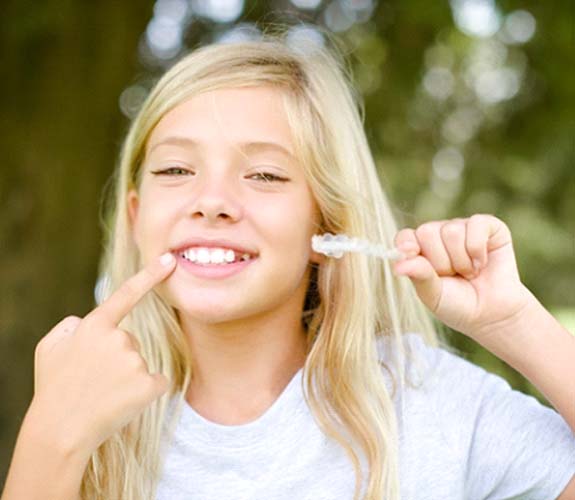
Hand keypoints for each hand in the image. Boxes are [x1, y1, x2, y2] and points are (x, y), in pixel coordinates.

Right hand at [30, 252, 176, 455]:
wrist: (60, 431)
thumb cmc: (53, 388)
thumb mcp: (48, 348)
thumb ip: (70, 326)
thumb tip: (87, 322)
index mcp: (95, 326)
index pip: (126, 294)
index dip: (150, 275)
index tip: (171, 260)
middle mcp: (118, 338)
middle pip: (129, 341)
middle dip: (116, 358)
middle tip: (93, 380)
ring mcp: (135, 361)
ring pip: (140, 363)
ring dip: (127, 377)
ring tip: (102, 393)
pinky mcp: (148, 384)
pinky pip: (156, 383)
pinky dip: (144, 393)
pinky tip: (123, 403)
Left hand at [393, 214, 534, 342]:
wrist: (492, 314)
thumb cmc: (458, 304)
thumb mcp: (433, 295)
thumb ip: (418, 276)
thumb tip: (398, 266)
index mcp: (420, 249)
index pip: (405, 237)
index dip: (406, 245)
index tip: (411, 256)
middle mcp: (439, 234)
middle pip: (427, 232)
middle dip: (441, 262)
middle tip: (452, 276)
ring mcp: (462, 228)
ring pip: (451, 231)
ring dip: (461, 261)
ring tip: (469, 273)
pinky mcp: (488, 226)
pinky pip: (476, 224)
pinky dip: (478, 249)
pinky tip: (482, 263)